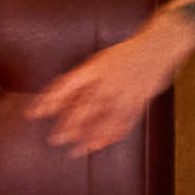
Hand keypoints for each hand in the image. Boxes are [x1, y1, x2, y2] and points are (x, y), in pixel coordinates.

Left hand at [26, 20, 193, 149]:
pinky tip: (103, 143)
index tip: (33, 113)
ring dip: (89, 136)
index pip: (66, 85)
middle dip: (68, 125)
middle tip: (55, 139)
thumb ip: (85, 78)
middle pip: (84, 107)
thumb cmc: (127, 52)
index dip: (49, 100)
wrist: (160, 44)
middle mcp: (108, 81)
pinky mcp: (139, 101)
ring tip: (77, 150)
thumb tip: (63, 97)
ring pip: (103, 119)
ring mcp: (124, 92)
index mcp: (96, 67)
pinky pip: (124, 122)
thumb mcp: (102, 60)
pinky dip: (113, 134)